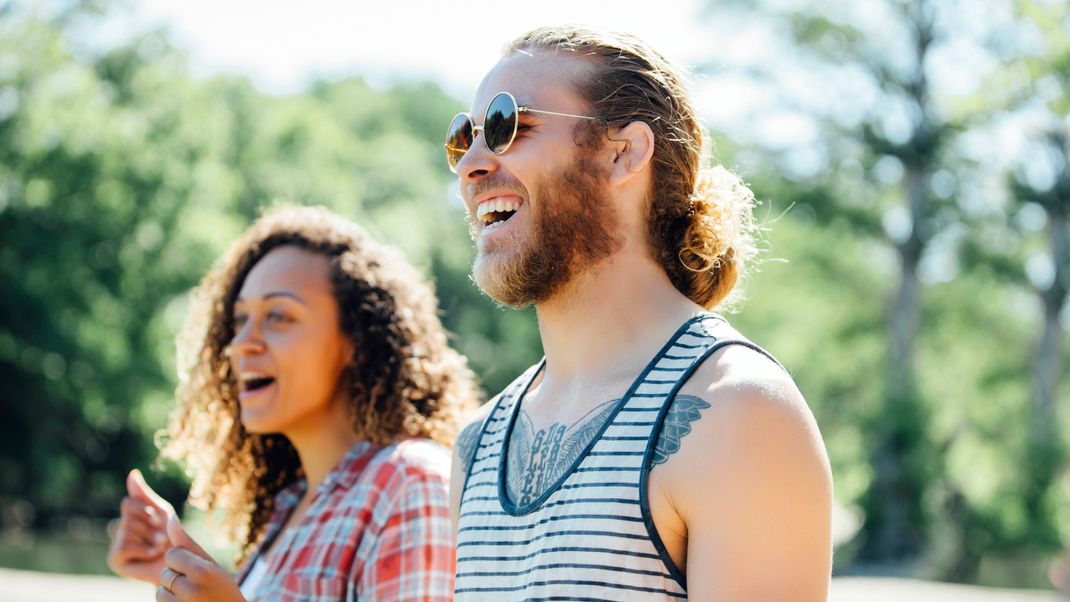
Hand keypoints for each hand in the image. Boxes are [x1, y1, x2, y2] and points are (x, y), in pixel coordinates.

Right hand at [107, 469, 174, 583]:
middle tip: (161, 538)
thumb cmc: (173, 535)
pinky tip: (150, 556)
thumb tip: (132, 473)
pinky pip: (123, 546)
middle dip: (149, 527)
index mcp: (131, 516)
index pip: (128, 502)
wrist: (181, 561)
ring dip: (149, 539)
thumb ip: (145, 495)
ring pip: (126, 530)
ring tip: (158, 547)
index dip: (146, 510)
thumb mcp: (161, 511)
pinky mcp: (115, 560)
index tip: (157, 520)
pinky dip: (142, 550)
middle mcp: (120, 529)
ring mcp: (116, 545)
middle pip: (128, 517)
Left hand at [157, 515, 245, 601]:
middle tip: (197, 587)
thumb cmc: (222, 590)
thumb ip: (188, 544)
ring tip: (191, 598)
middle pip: (165, 573)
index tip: (197, 569)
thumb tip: (170, 519)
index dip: (182, 561)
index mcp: (203, 572)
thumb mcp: (210, 565)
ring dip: (171, 593)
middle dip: (176, 578)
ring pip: (159, 591)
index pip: (172, 554)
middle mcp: (192, 590)